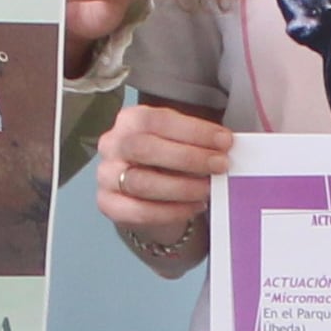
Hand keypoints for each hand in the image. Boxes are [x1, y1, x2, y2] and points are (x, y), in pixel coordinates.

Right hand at [93, 99, 230, 266]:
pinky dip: (171, 211)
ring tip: (208, 188)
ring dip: (181, 187)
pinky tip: (194, 206)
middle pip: (145, 148)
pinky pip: (139, 211)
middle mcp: (113, 144)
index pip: (159, 120)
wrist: (147, 194)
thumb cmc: (166, 161)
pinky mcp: (108, 203)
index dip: (194, 130)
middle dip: (188, 157)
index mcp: (130, 120)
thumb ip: (196, 142)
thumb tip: (224, 147)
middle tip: (219, 165)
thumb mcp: (179, 143)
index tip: (224, 141)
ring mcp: (106, 175)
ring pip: (141, 182)